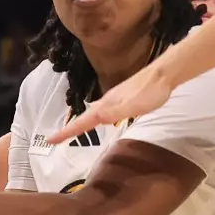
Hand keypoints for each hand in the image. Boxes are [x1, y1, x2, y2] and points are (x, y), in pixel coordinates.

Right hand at [45, 62, 173, 144]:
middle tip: (57, 138)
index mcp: (107, 105)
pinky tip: (100, 118)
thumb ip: (114, 112)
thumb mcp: (133, 106)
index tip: (50, 140)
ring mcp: (114, 98)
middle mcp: (107, 101)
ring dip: (82, 122)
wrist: (164, 74)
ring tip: (72, 131)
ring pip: (93, 112)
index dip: (66, 132)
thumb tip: (94, 119)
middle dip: (70, 128)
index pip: (83, 121)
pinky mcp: (122, 97)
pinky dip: (95, 116)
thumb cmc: (151, 92)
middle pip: (84, 117)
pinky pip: (103, 110)